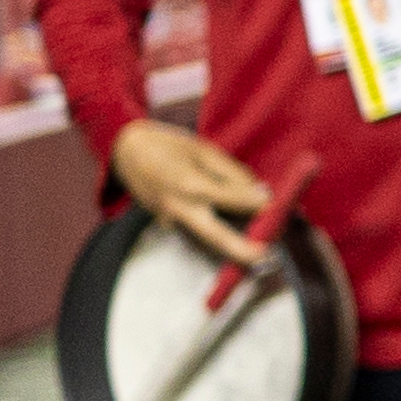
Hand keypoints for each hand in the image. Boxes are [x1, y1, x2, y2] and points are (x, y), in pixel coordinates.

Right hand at [109, 116, 272, 268]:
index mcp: (191, 184)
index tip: (275, 205)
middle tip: (264, 255)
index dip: (256, 203)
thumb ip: (230, 172)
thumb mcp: (204, 149)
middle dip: (240, 249)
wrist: (126, 152)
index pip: (232, 199)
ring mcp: (169, 220)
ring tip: (255, 247)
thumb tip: (256, 190)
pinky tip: (231, 231)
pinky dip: (213, 231)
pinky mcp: (164, 224)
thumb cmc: (169, 145)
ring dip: (230, 245)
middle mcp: (179, 208)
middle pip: (214, 235)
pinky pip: (193, 230)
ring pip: (204, 238)